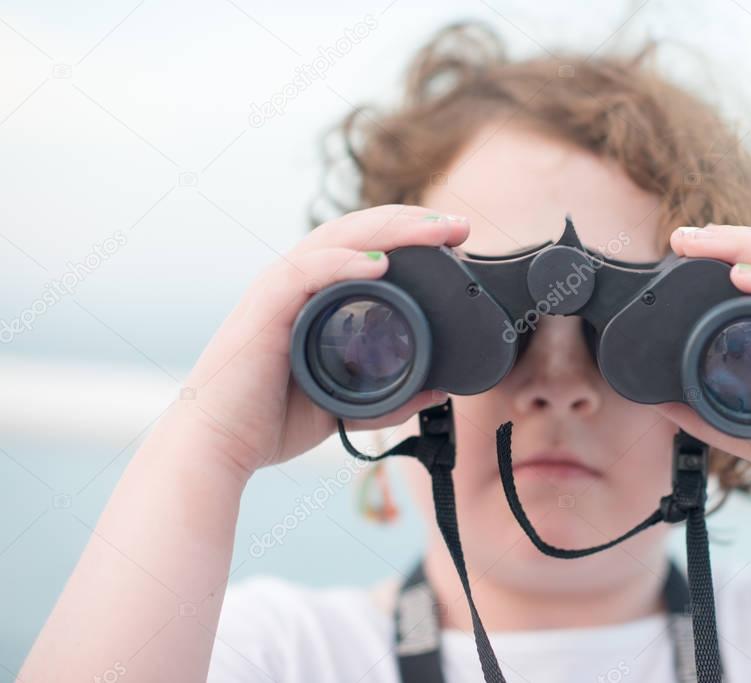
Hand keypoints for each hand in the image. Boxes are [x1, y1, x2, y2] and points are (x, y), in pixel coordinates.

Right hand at [172, 205, 469, 478]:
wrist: (215, 448)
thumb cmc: (267, 422)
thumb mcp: (342, 407)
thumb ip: (387, 398)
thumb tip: (435, 391)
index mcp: (313, 298)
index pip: (366, 249)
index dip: (411, 239)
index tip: (457, 244)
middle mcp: (295, 285)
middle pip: (358, 233)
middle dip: (412, 223)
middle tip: (460, 227)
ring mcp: (278, 292)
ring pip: (337, 240)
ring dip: (390, 230)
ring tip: (435, 231)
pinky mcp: (263, 310)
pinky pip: (306, 273)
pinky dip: (344, 263)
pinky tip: (380, 263)